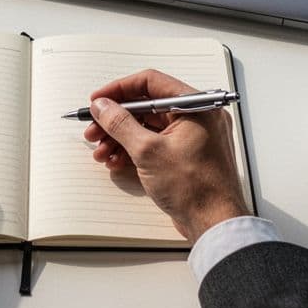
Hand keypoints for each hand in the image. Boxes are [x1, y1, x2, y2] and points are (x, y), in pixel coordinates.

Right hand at [84, 70, 249, 241]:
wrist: (214, 225)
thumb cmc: (196, 189)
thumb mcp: (149, 151)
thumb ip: (121, 124)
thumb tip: (103, 106)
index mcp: (196, 106)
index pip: (151, 83)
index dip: (120, 90)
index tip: (99, 101)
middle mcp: (196, 118)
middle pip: (146, 107)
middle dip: (116, 119)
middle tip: (94, 129)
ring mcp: (191, 138)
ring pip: (147, 127)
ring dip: (120, 137)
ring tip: (101, 151)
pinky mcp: (185, 157)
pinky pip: (155, 144)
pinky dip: (134, 151)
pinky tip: (116, 161)